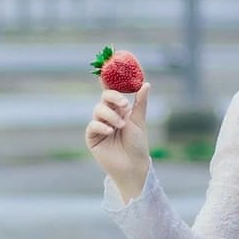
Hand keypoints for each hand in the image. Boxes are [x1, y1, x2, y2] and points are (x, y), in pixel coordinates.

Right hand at [85, 82, 151, 201]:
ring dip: (111, 115)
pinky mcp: (92, 138)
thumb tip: (146, 84)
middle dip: (114, 98)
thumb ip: (140, 103)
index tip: (111, 73)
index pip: (112, 93)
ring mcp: (99, 126)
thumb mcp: (139, 121)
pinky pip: (92, 126)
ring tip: (121, 125)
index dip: (110, 82)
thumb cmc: (137, 144)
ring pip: (98, 110)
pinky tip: (110, 131)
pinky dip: (101, 126)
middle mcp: (108, 116)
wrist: (134, 165)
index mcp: (119, 110)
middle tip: (125, 105)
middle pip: (104, 98)